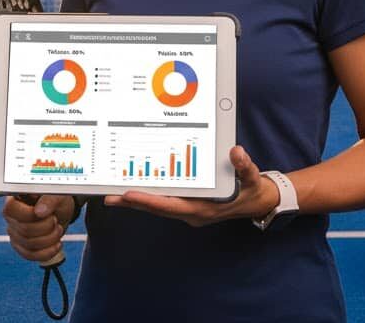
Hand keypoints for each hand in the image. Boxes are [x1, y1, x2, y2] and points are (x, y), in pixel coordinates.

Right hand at [2, 195, 75, 263]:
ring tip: (58, 230)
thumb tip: (40, 211)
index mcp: (14, 199)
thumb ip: (48, 200)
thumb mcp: (56, 194)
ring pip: (29, 245)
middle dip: (46, 227)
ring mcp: (14, 233)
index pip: (11, 210)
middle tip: (55, 220)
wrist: (60, 211)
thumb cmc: (55, 199)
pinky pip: (31, 255)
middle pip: (24, 230)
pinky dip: (47, 252)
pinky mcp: (21, 247)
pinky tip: (56, 244)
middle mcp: (11, 217)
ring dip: (50, 239)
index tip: (47, 213)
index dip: (30, 214)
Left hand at [103, 145, 277, 227]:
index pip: (170, 205)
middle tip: (107, 196)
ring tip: (110, 193)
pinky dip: (146, 194)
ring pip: (156, 204)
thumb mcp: (251, 178)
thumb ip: (244, 166)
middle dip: (132, 202)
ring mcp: (187, 207)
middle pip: (156, 206)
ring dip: (135, 199)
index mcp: (202, 208)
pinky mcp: (185, 202)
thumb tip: (237, 153)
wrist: (257, 201)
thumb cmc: (251, 190)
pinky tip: (130, 187)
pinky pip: (161, 199)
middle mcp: (190, 211)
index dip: (149, 201)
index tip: (129, 195)